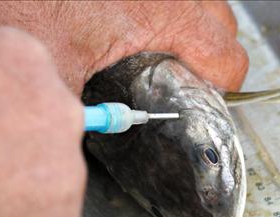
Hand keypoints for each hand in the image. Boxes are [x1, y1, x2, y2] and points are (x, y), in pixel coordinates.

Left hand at [0, 1, 248, 93]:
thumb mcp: (51, 65)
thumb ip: (76, 111)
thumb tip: (87, 140)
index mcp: (166, 14)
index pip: (228, 59)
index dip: (222, 89)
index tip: (203, 101)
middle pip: (224, 27)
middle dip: (211, 59)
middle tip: (181, 79)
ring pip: (206, 4)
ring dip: (196, 31)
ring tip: (163, 51)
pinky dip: (176, 11)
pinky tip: (143, 25)